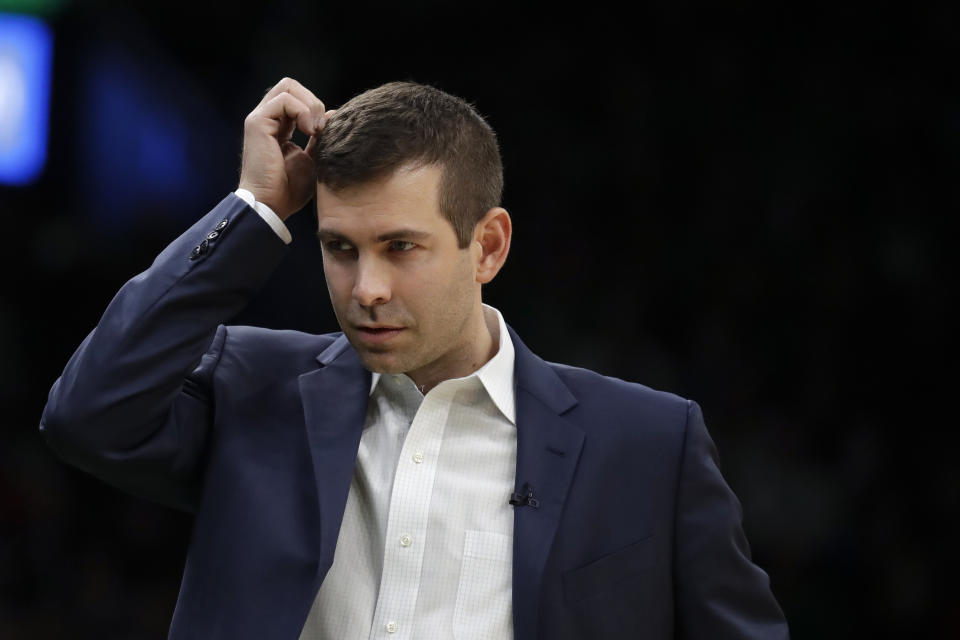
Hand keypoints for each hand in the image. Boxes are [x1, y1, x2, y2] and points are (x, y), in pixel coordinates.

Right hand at [237, 77, 332, 219]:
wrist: (272, 205)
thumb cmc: (289, 190)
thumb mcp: (313, 160)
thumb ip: (320, 137)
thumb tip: (333, 113)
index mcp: (279, 127)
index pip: (297, 98)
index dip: (315, 108)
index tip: (323, 132)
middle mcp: (267, 119)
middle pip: (291, 85)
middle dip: (313, 101)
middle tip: (320, 127)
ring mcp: (260, 119)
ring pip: (288, 86)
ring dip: (310, 105)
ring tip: (315, 130)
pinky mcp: (257, 122)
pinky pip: (284, 99)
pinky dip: (302, 111)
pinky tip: (308, 131)